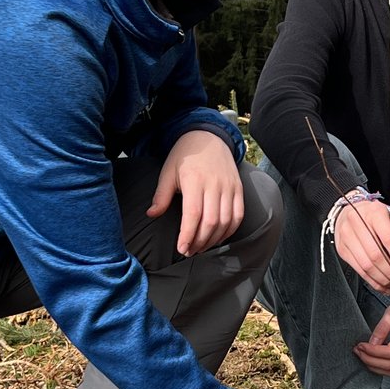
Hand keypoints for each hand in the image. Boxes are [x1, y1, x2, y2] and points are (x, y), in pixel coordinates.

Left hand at [150, 129, 243, 255]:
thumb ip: (161, 195)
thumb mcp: (168, 172)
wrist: (208, 137)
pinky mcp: (238, 189)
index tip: (182, 248)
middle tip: (189, 251)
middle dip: (199, 241)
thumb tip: (151, 215)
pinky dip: (229, 230)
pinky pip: (238, 215)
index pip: (193, 214)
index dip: (188, 234)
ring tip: (201, 247)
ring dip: (214, 239)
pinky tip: (218, 237)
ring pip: (226, 221)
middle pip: (211, 222)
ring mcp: (229, 187)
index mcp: (194, 180)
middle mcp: (214, 185)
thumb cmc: (185, 156)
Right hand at [333, 197, 389, 291]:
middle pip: (376, 255)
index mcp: (375, 213)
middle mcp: (358, 222)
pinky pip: (358, 269)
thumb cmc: (374, 218)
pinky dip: (371, 280)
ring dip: (381, 279)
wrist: (349, 212)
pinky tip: (380, 283)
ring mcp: (347, 236)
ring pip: (366, 265)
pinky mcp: (342, 249)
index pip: (389, 239)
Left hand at [354, 289, 389, 376]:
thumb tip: (371, 344)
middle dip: (370, 361)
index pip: (389, 352)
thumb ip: (382, 328)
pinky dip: (383, 367)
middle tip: (357, 351)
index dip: (372, 352)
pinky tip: (373, 359)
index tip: (360, 346)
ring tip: (363, 356)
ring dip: (375, 367)